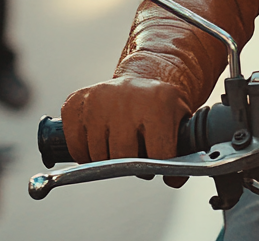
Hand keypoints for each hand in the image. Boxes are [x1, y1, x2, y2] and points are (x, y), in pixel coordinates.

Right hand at [61, 77, 191, 186]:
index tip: (162, 172)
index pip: (158, 152)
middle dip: (132, 167)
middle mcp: (126, 97)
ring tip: (120, 152)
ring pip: (97, 155)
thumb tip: (173, 180)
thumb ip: (183, 148)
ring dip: (108, 163)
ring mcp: (98, 98)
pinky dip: (84, 155)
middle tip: (137, 163)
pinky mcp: (75, 102)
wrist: (143, 78)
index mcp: (159, 101)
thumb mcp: (181, 119)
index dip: (160, 168)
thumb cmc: (162, 105)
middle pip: (123, 156)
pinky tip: (99, 147)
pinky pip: (75, 145)